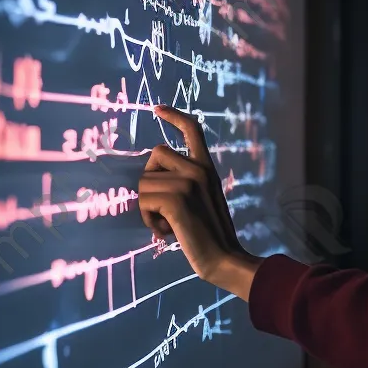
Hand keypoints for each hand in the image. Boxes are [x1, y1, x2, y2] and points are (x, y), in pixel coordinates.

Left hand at [137, 105, 257, 287]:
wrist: (224, 258)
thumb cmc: (209, 235)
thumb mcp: (202, 200)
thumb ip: (186, 183)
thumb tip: (151, 179)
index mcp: (207, 168)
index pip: (193, 130)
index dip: (174, 116)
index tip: (158, 109)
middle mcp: (199, 169)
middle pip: (155, 155)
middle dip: (149, 181)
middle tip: (163, 209)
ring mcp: (189, 182)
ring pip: (144, 182)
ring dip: (147, 208)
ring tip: (167, 225)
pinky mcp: (177, 199)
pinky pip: (144, 200)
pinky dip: (147, 219)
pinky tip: (164, 231)